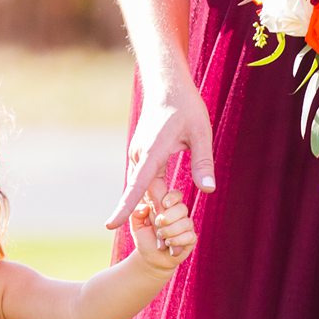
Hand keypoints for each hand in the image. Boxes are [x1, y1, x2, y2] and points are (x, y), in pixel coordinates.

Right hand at [111, 83, 215, 229]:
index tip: (110, 225)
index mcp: (152, 152)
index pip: (136, 187)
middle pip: (146, 192)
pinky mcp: (142, 152)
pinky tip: (163, 201)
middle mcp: (140, 155)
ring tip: (171, 218)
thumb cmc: (186, 107)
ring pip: (144, 186)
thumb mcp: (201, 134)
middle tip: (174, 232)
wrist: (168, 86)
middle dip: (159, 211)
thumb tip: (208, 190)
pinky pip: (145, 178)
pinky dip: (153, 191)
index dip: (124, 207)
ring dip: (156, 201)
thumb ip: (203, 163)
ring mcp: (139, 153)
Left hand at [128, 190, 196, 271]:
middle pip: (182, 208)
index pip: (176, 195)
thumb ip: (136, 215)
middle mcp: (179, 215)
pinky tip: (169, 245)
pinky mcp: (191, 239)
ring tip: (160, 238)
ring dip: (171, 231)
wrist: (151, 259)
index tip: (164, 204)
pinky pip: (189, 236)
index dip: (172, 198)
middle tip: (158, 224)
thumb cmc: (145, 239)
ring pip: (186, 222)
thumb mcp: (136, 227)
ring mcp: (186, 226)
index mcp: (167, 207)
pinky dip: (177, 241)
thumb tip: (145, 207)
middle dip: (169, 217)